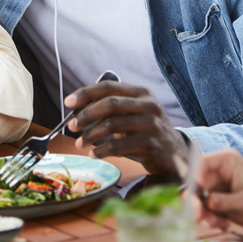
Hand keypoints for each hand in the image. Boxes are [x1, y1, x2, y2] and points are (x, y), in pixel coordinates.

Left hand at [65, 80, 186, 174]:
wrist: (174, 152)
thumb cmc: (146, 131)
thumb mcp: (134, 113)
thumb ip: (112, 108)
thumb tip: (78, 111)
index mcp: (141, 92)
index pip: (109, 87)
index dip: (86, 93)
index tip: (68, 102)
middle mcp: (148, 104)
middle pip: (110, 104)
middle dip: (86, 115)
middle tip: (72, 126)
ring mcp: (151, 123)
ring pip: (112, 125)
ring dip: (90, 135)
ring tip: (80, 143)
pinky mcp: (150, 143)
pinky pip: (118, 146)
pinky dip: (102, 151)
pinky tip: (95, 154)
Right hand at [195, 149, 242, 232]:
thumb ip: (225, 201)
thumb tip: (208, 201)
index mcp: (226, 161)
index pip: (203, 163)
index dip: (195, 176)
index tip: (197, 193)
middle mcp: (218, 172)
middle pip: (196, 183)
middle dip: (196, 201)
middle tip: (198, 216)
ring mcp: (216, 187)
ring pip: (198, 199)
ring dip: (203, 213)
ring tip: (216, 223)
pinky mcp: (215, 201)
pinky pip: (204, 210)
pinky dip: (210, 219)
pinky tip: (223, 224)